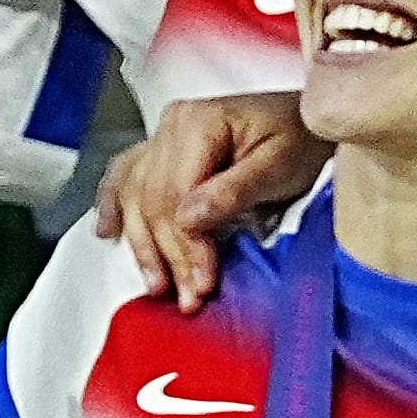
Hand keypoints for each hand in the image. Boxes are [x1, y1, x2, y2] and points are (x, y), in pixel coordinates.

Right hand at [98, 96, 320, 307]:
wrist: (308, 122)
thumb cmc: (301, 138)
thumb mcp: (280, 164)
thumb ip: (233, 191)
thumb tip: (188, 220)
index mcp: (198, 123)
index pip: (175, 194)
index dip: (186, 244)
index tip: (203, 282)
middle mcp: (172, 127)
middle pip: (153, 201)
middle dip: (168, 254)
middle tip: (187, 295)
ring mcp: (163, 138)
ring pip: (134, 196)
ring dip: (142, 244)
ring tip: (157, 283)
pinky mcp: (163, 151)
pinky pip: (126, 177)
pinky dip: (113, 205)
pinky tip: (108, 232)